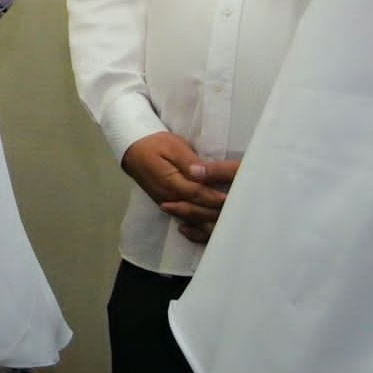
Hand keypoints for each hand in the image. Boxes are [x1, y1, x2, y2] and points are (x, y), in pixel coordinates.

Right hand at [121, 131, 236, 238]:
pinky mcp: (169, 206)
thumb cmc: (156, 145)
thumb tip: (200, 173)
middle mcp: (169, 197)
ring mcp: (168, 204)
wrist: (133, 151)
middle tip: (239, 213)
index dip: (216, 198)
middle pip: (197, 211)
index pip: (197, 194)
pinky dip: (199, 227)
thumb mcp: (173, 146)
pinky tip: (213, 228)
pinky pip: (186, 221)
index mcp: (170, 182)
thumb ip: (188, 162)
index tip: (234, 199)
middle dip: (217, 213)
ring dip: (211, 222)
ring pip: (192, 219)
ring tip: (232, 221)